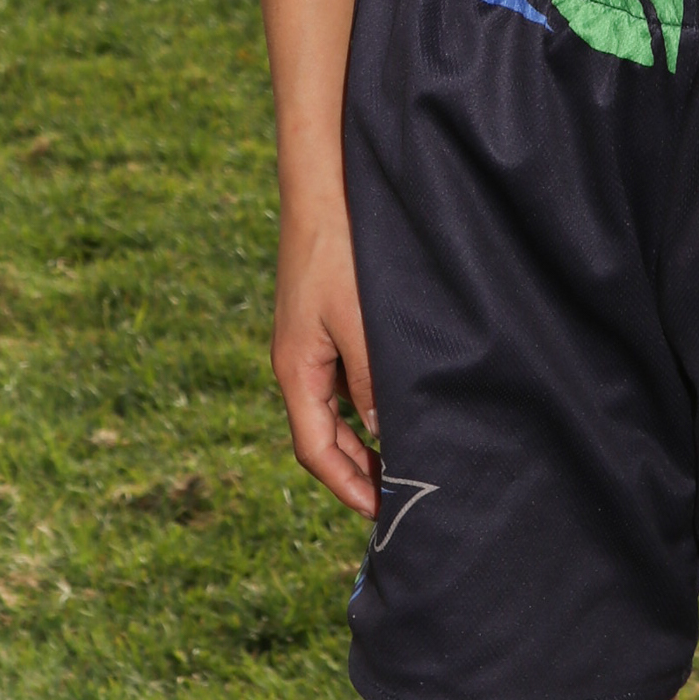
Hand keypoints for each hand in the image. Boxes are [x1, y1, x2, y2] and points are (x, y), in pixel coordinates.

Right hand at [273, 203, 379, 518]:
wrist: (323, 187)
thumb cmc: (340, 251)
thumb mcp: (361, 322)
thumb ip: (371, 380)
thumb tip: (385, 435)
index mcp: (296, 370)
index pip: (315, 450)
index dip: (347, 485)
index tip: (381, 512)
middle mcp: (296, 363)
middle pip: (322, 436)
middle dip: (356, 471)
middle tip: (398, 496)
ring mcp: (307, 343)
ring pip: (333, 409)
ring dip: (363, 439)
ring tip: (402, 460)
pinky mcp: (322, 322)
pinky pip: (340, 380)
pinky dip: (364, 404)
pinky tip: (393, 405)